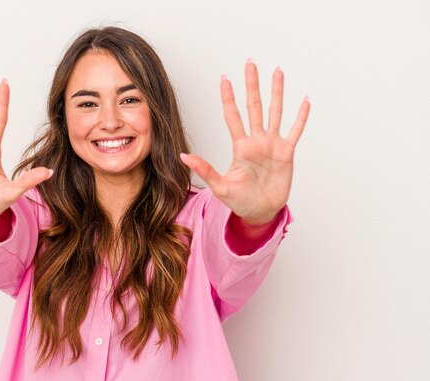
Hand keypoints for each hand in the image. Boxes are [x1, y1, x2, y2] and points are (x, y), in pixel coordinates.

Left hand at [180, 59, 309, 224]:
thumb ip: (204, 169)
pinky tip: (304, 100)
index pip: (233, 116)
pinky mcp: (287, 153)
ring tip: (277, 71)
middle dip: (251, 84)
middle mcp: (256, 141)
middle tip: (250, 63)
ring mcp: (272, 145)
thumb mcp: (220, 187)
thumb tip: (183, 156)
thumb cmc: (239, 201)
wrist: (260, 212)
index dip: (228, 98)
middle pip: (254, 106)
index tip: (224, 78)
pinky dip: (300, 117)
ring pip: (275, 112)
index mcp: (240, 147)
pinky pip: (295, 131)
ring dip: (276, 92)